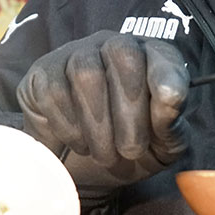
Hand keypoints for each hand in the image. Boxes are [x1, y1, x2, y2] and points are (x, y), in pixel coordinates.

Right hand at [16, 31, 188, 198]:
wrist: (79, 169)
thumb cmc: (128, 150)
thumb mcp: (160, 147)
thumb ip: (171, 124)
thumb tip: (171, 98)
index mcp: (152, 60)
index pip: (163, 55)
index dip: (167, 74)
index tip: (171, 99)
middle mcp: (115, 46)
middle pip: (123, 54)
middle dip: (130, 109)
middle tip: (130, 150)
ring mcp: (76, 54)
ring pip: (86, 72)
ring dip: (98, 123)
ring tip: (104, 154)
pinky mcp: (44, 72)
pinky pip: (54, 90)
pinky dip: (69, 125)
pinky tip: (79, 142)